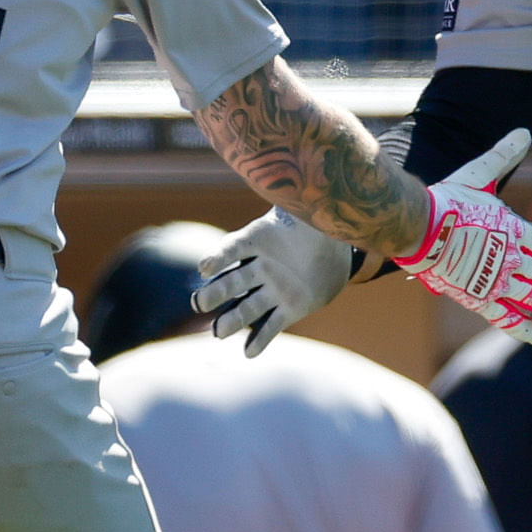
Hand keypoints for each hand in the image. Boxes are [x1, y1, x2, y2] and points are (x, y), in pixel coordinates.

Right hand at [192, 208, 352, 353]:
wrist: (331, 246)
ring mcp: (272, 290)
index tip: (205, 267)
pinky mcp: (289, 309)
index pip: (232, 248)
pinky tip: (247, 353)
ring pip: (247, 307)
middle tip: (200, 304)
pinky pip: (271, 326)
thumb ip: (292, 198)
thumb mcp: (302, 207)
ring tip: (219, 332)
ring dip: (232, 320)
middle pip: (232, 282)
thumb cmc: (310, 222)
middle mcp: (259, 268)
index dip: (218, 257)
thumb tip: (292, 177)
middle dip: (215, 293)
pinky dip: (259, 340)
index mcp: (258, 242)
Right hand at [399, 130, 531, 343]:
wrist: (416, 226)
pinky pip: (503, 316)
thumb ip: (503, 156)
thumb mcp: (478, 174)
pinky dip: (520, 326)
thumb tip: (524, 131)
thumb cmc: (446, 198)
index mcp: (514, 230)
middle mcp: (510, 258)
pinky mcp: (475, 296)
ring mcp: (494, 280)